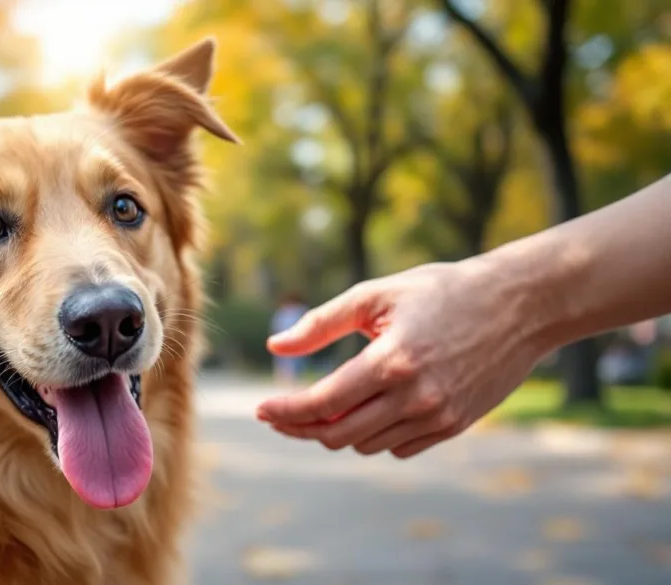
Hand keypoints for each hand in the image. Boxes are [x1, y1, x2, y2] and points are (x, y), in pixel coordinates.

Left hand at [256, 261, 546, 457]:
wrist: (519, 306)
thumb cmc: (442, 291)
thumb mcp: (376, 295)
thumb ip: (321, 323)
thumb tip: (274, 347)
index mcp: (391, 362)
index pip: (323, 404)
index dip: (286, 411)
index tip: (261, 409)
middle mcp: (414, 398)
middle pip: (338, 434)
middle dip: (301, 427)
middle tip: (279, 414)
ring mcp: (437, 416)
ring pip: (366, 444)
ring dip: (336, 432)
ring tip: (318, 410)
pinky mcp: (455, 426)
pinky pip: (399, 447)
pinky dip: (374, 436)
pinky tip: (365, 413)